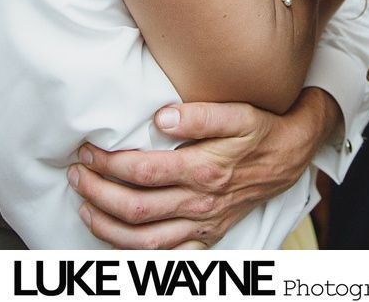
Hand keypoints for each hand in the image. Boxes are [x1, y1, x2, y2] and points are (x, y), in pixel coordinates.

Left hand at [67, 97, 326, 248]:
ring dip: (107, 227)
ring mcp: (202, 224)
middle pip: (135, 208)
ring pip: (144, 240)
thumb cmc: (260, 130)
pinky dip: (134, 252)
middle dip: (97, 192)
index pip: (142, 172)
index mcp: (204, 170)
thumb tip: (161, 115)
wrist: (291, 155)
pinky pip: (164, 255)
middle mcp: (200, 202)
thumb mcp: (237, 113)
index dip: (108, 164)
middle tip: (77, 175)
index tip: (89, 151)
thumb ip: (199, 114)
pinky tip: (115, 239)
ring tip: (85, 207)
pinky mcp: (206, 236)